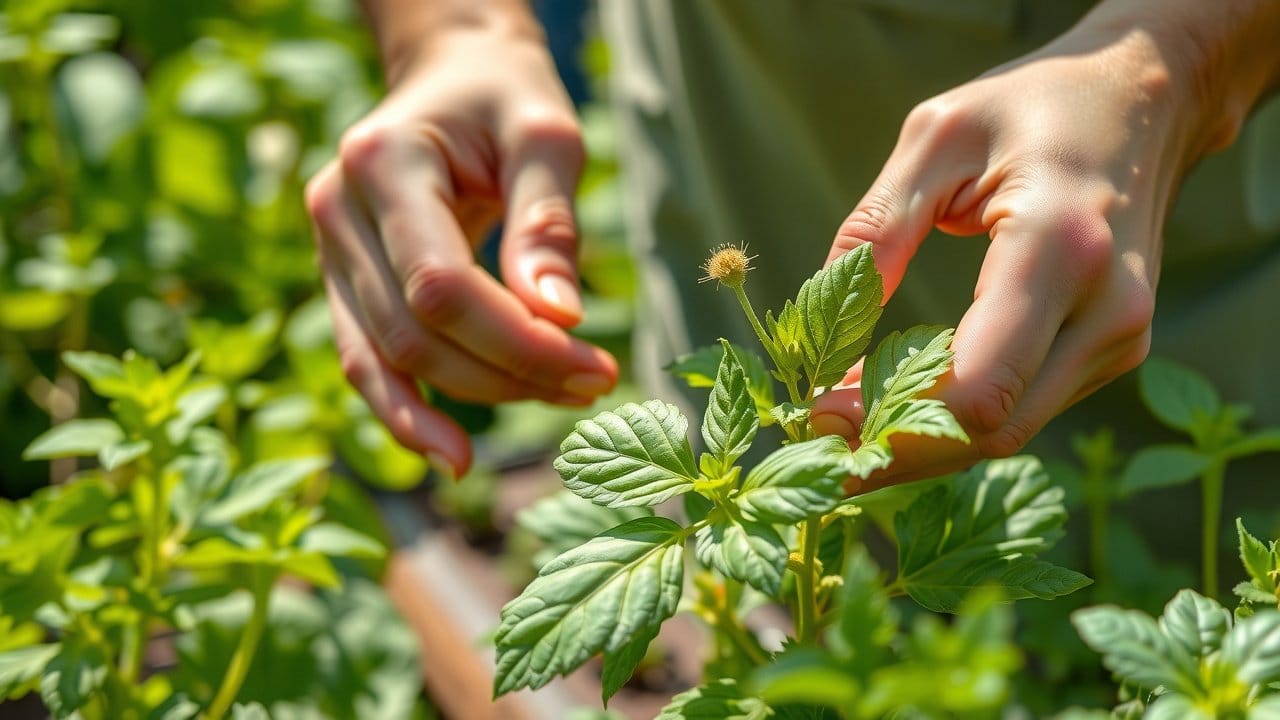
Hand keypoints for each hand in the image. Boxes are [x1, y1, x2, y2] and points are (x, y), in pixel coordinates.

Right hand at [305, 24, 616, 477]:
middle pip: (415, 333)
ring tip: (558, 404)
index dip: (517, 342)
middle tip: (597, 383)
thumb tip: (560, 320)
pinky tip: (451, 456)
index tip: (596, 366)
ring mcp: (328, 250)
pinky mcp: (343, 282)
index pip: (441, 286)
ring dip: (473, 399)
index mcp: (381, 162)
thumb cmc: (506, 98)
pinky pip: (367, 362)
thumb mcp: (547, 136)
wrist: (451, 77)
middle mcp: (336, 210)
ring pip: (387, 359)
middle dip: (510, 375)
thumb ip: (547, 224)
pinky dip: (407, 412)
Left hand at [809, 15, 1241, 490]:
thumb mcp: (936, 137)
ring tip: (841, 426)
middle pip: (991, 430)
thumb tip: (821, 318)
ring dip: (919, 444)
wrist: (1142, 100)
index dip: (888, 421)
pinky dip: (953, 420)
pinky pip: (1024, 409)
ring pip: (1007, 434)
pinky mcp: (1112, 351)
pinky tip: (893, 402)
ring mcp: (1120, 339)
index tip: (814, 417)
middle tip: (813, 441)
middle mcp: (1106, 310)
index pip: (979, 386)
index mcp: (1060, 247)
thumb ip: (877, 227)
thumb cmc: (1032, 107)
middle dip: (894, 451)